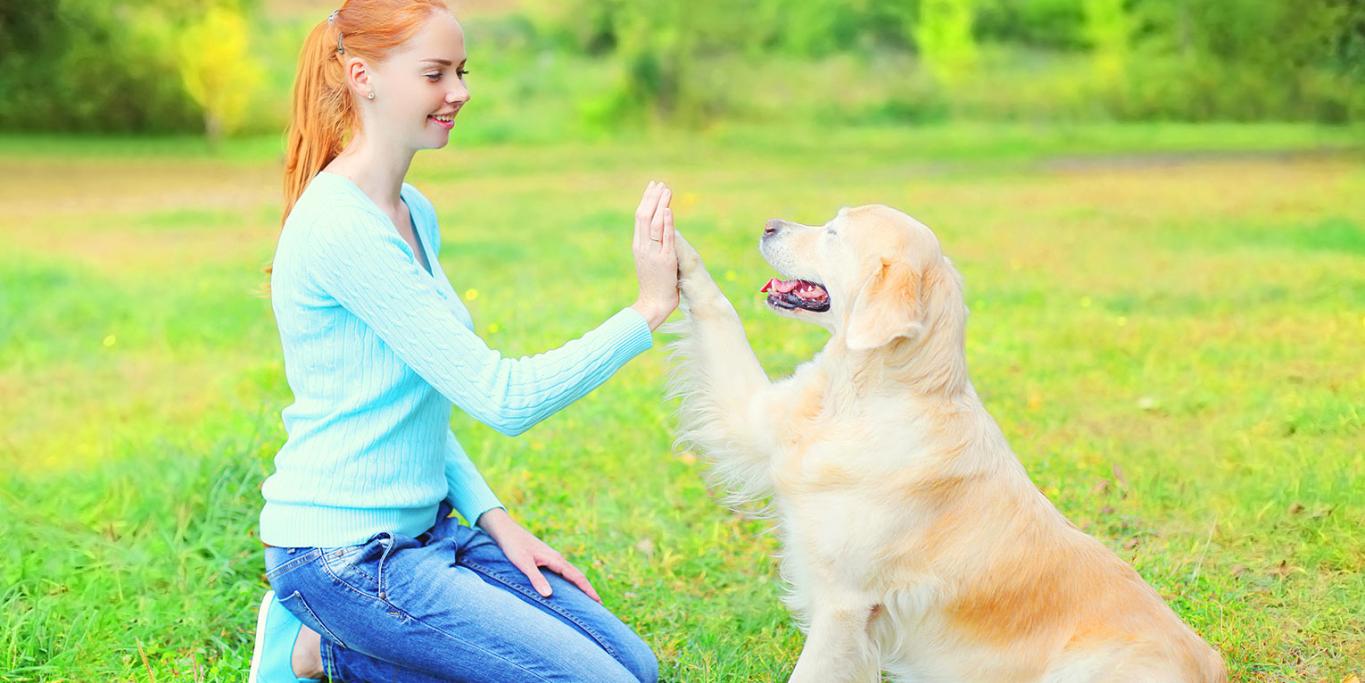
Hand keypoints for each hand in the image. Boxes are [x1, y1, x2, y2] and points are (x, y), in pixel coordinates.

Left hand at [477, 508, 601, 602]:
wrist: (506, 530)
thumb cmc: (513, 546)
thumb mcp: (524, 563)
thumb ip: (536, 578)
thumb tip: (549, 595)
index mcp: (555, 560)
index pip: (577, 577)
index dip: (588, 590)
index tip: (598, 601)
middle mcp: (557, 559)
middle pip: (577, 576)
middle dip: (588, 589)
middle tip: (598, 604)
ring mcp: (552, 558)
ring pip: (571, 574)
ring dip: (580, 586)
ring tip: (586, 599)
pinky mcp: (545, 559)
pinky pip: (563, 572)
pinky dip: (570, 581)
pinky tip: (567, 588)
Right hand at [630, 180, 678, 329]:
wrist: (652, 303)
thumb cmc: (653, 285)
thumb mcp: (649, 261)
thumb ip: (651, 246)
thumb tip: (659, 233)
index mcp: (638, 245)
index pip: (640, 218)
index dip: (647, 201)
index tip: (653, 188)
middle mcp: (643, 246)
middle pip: (644, 216)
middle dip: (653, 198)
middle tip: (661, 184)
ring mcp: (653, 252)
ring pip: (654, 223)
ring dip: (661, 205)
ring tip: (667, 190)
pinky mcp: (665, 260)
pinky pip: (666, 238)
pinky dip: (667, 222)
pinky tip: (668, 210)